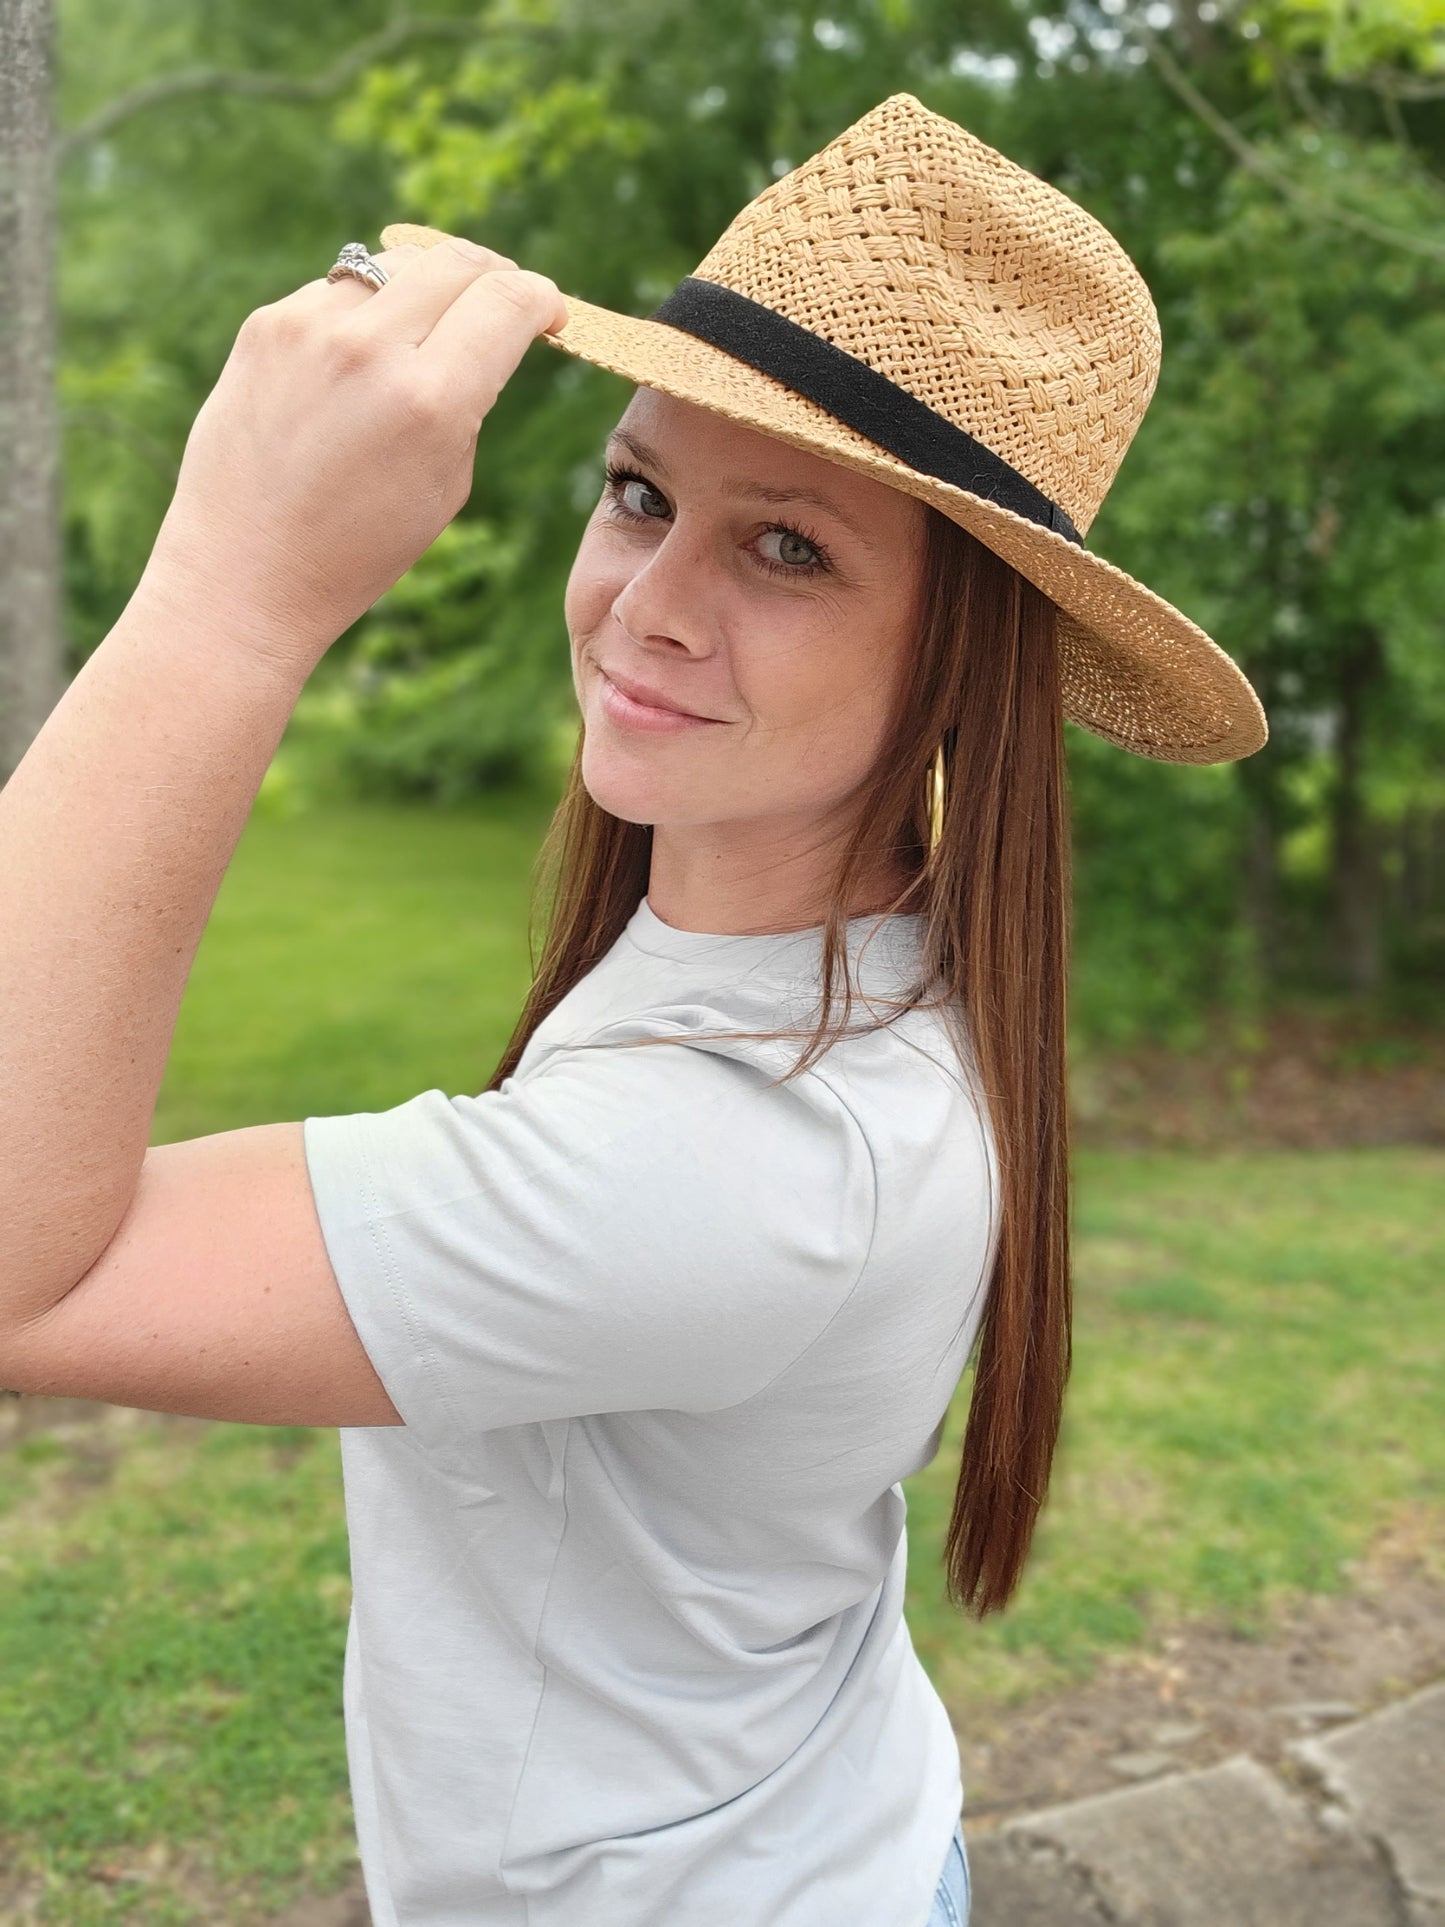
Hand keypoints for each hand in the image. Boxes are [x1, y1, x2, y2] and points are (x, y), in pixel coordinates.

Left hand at [136, 231, 567, 672]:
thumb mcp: (445, 485)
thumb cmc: (357, 548)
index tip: (548, 312)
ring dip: (427, 287)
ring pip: (396, 265)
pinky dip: (364, 313)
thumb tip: (479, 334)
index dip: (543, 298)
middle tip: (501, 304)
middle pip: (459, 261)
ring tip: (428, 331)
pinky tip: (357, 364)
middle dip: (494, 277)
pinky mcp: (266, 325)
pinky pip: (338, 291)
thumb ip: (469, 400)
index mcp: (432, 402)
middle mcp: (371, 350)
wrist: (244, 573)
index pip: (508, 300)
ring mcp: (310, 328)